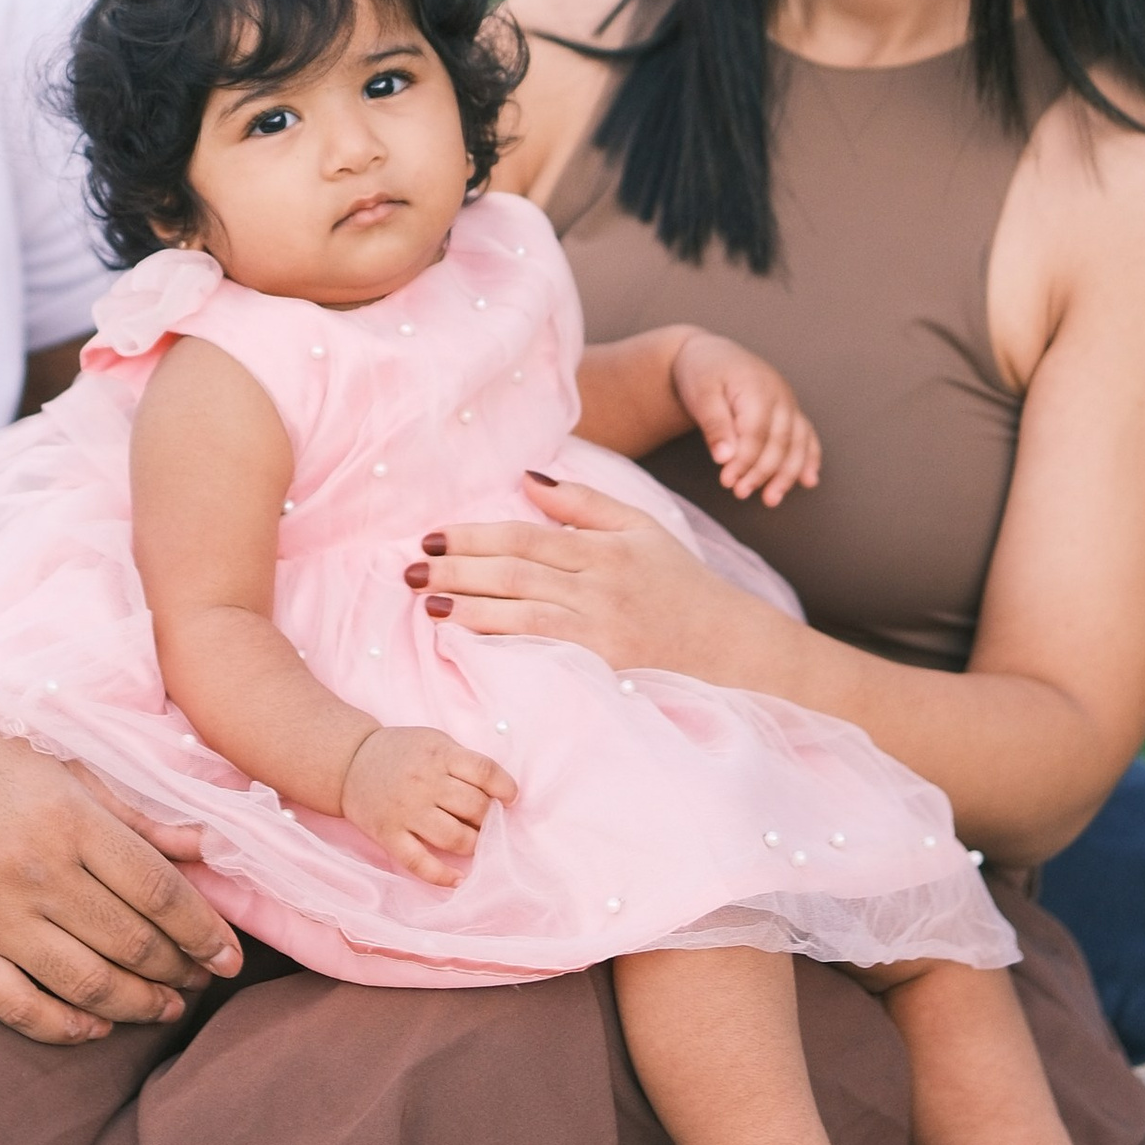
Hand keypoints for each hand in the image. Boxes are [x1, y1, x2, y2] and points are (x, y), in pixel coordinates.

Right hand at [0, 723, 239, 1045]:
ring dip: (139, 1004)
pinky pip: (21, 1009)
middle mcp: (34, 871)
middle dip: (180, 970)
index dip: (204, 930)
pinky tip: (97, 1024)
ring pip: (88, 984)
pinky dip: (66, 1026)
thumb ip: (135, 814)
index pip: (158, 889)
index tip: (232, 955)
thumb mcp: (59, 769)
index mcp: (68, 818)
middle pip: (131, 942)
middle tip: (203, 979)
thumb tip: (208, 846)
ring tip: (167, 1006)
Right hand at [339, 722, 516, 885]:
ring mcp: (406, 811)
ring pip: (455, 837)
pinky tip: (458, 879)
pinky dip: (442, 876)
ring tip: (474, 842)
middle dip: (489, 819)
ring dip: (474, 844)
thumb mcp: (434, 742)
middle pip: (474, 807)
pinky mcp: (389, 835)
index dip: (505, 787)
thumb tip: (498, 795)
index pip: (484, 772)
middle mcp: (424, 783)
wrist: (349, 762)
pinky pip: (419, 863)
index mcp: (439, 754)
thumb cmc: (401, 752)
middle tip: (485, 821)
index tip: (510, 798)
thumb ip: (463, 762)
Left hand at [408, 474, 750, 672]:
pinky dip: (502, 648)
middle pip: (514, 573)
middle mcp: (600, 588)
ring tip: (425, 605)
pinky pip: (543, 654)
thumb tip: (527, 475)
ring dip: (467, 609)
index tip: (431, 538)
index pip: (524, 538)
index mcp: (605, 550)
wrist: (735, 651)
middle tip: (409, 571)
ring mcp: (601, 631)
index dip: (473, 536)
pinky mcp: (603, 669)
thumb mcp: (642, 530)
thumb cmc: (684, 588)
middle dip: (456, 571)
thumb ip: (584, 503)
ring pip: (521, 614)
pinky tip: (466, 645)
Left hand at [672, 330, 820, 507]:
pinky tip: (807, 481)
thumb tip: (725, 457)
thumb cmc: (703, 372)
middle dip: (762, 472)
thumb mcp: (700, 393)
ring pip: (797, 443)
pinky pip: (807, 436)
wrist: (711, 354)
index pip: (756, 434)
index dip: (744, 461)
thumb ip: (714, 424)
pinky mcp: (790, 410)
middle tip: (740, 492)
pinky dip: (809, 459)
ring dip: (787, 474)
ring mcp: (789, 403)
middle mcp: (780, 395)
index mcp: (756, 388)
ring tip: (771, 499)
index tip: (728, 481)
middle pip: (779, 442)